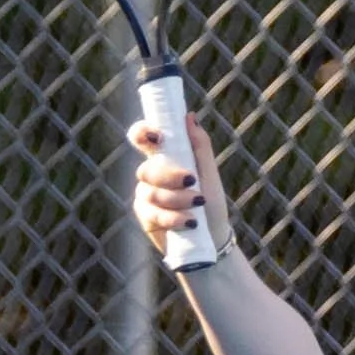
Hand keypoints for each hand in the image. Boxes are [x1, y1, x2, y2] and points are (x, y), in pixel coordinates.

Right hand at [129, 111, 233, 260]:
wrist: (212, 238)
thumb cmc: (211, 203)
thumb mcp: (209, 173)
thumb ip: (199, 145)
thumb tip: (189, 116)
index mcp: (164, 158)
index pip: (141, 138)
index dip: (142, 133)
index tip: (157, 137)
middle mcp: (151, 175)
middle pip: (147, 168)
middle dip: (169, 176)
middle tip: (192, 180)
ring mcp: (145, 196)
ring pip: (150, 192)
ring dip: (176, 199)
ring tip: (197, 205)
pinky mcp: (145, 217)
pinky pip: (152, 213)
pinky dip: (172, 217)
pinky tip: (189, 222)